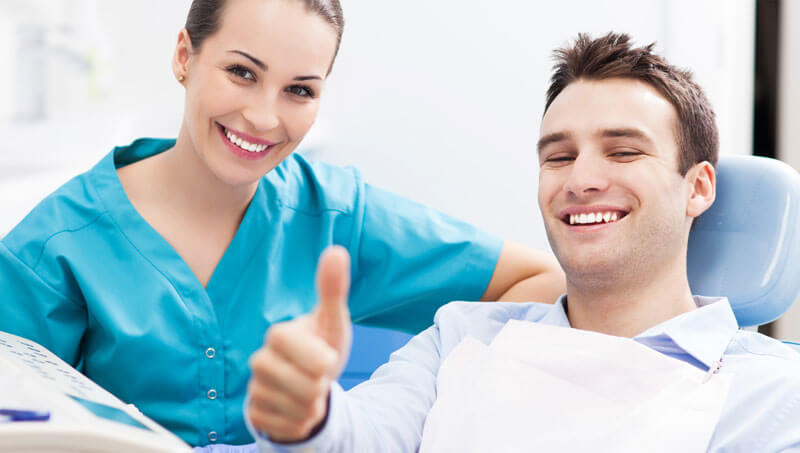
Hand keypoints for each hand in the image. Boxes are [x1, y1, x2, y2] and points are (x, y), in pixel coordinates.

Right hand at [248, 246, 352, 441]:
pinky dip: (302, 422)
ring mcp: (255, 389)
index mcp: (278, 335)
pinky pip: (290, 427)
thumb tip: (336, 251)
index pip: (307, 355)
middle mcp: (260, 361)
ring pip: (299, 409)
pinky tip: (298, 407)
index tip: (325, 356)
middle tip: (317, 375)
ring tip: (309, 389)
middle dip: (321, 385)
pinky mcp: (255, 415)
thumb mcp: (332, 320)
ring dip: (313, 404)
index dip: (323, 360)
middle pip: (306, 387)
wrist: (308, 381)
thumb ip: (333, 289)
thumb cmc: (322, 346)